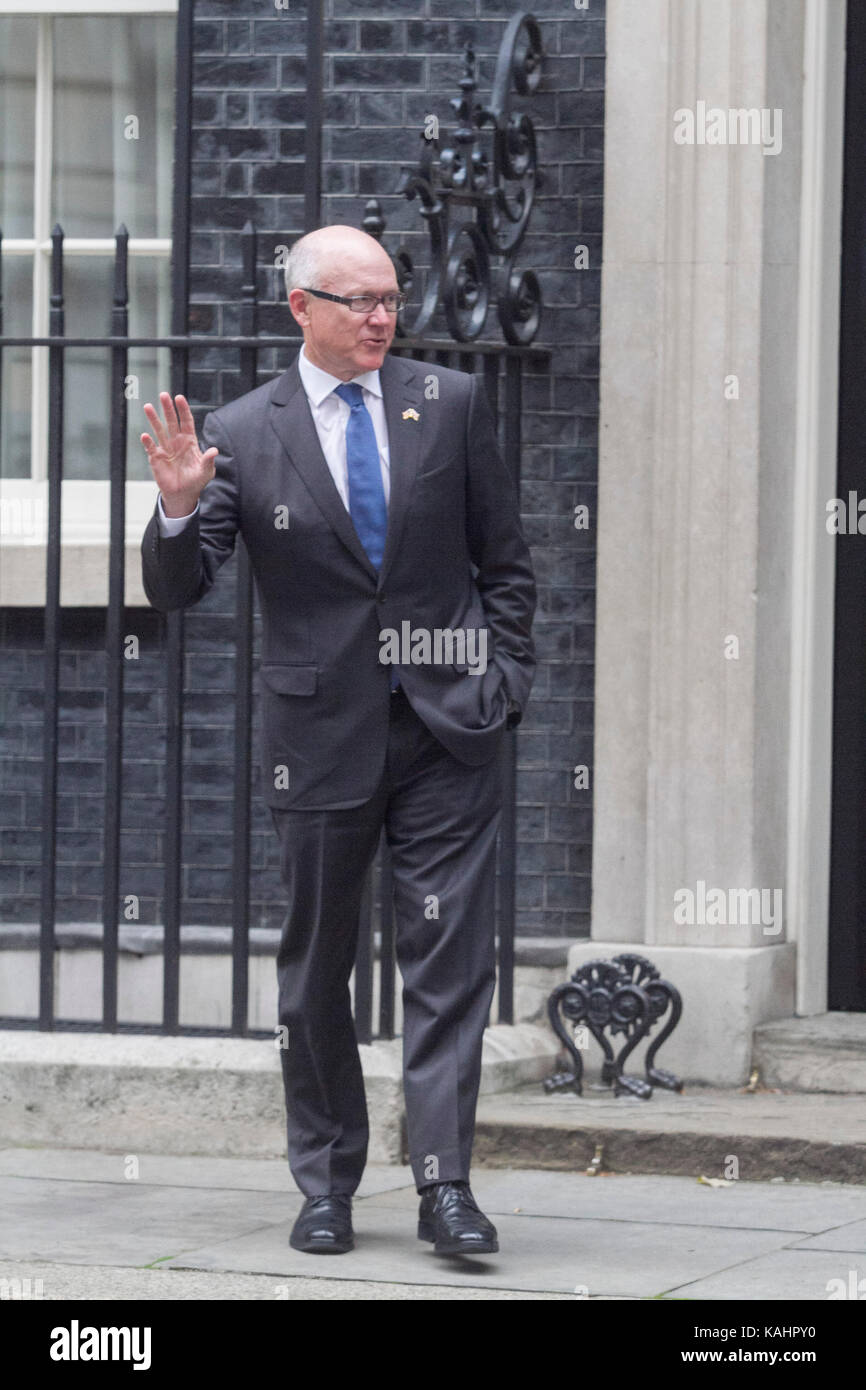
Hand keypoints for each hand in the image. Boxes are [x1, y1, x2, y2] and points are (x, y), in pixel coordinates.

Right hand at [141, 392, 217, 516]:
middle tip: (163, 395)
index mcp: (189, 441)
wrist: (183, 494)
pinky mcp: (156, 458)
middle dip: (167, 408)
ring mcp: (165, 448)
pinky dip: (148, 442)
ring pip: (159, 430)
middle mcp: (176, 441)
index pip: (186, 421)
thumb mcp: (206, 471)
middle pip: (171, 421)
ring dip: (153, 419)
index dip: (183, 410)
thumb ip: (208, 460)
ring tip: (148, 406)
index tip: (179, 398)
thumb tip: (214, 451)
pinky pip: (151, 447)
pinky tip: (145, 435)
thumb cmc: (196, 481)